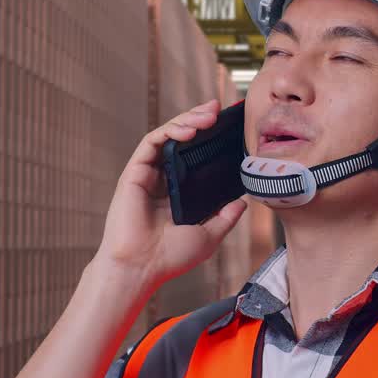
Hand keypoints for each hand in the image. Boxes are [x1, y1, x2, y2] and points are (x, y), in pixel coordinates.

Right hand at [92, 99, 247, 285]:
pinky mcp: (134, 173)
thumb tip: (242, 202)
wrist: (143, 268)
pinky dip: (170, 132)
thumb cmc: (170, 257)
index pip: (194, 157)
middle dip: (199, 120)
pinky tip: (189, 130)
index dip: (209, 140)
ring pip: (167, 137)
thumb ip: (225, 217)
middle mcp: (162, 180)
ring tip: (209, 114)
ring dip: (187, 120)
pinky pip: (152, 143)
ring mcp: (147, 175)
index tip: (229, 127)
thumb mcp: (209, 235)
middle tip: (219, 109)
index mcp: (178, 193)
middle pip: (181, 141)